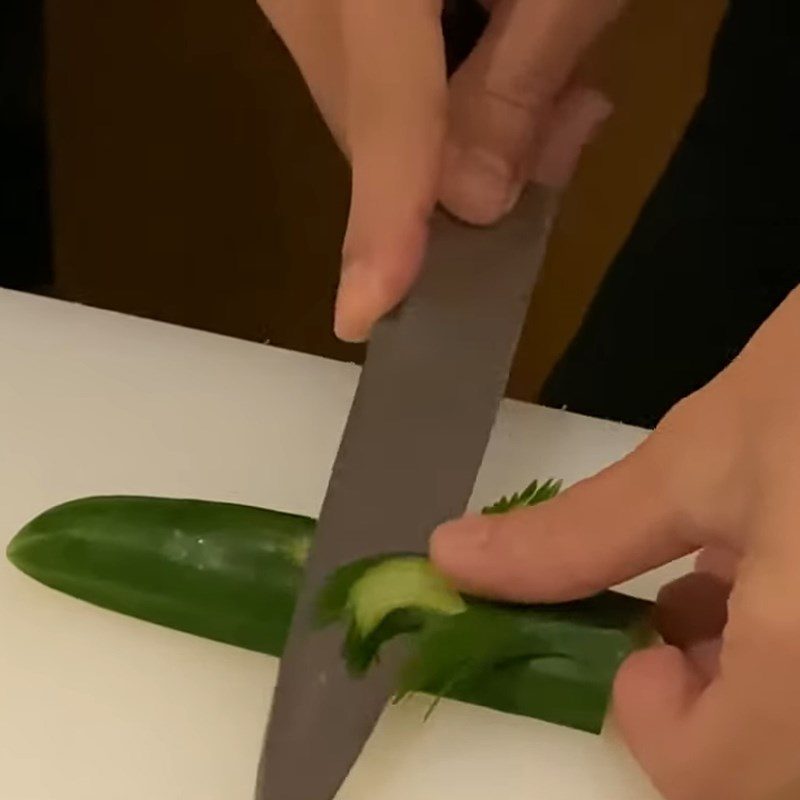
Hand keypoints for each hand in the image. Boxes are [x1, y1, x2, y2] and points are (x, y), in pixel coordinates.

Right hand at [258, 0, 621, 340]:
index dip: (382, 215)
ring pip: (363, 104)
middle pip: (367, 122)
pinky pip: (360, 70)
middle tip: (560, 137)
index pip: (381, 110)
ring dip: (448, 128)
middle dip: (451, 167)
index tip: (362, 313)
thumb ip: (522, 78)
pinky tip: (495, 44)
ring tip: (548, 84)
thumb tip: (470, 204)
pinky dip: (429, 86)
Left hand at [431, 286, 799, 799]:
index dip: (649, 714)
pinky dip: (791, 654)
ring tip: (739, 576)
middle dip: (709, 702)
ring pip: (796, 733)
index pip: (708, 779)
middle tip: (687, 611)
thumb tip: (454, 559)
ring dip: (754, 681)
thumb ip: (578, 537)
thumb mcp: (702, 457)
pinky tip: (785, 563)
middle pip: (763, 768)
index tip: (638, 634)